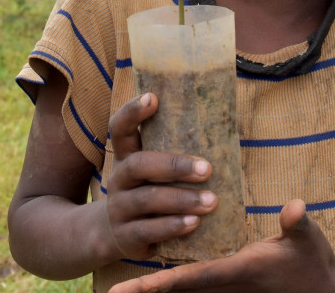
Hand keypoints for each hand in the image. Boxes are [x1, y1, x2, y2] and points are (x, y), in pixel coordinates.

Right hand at [101, 93, 219, 261]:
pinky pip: (148, 230)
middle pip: (139, 165)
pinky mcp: (126, 236)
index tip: (152, 97)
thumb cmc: (146, 192)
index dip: (132, 112)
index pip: (120, 128)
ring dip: (182, 200)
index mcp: (126, 157)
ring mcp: (119, 208)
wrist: (112, 235)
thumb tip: (222, 130)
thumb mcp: (151, 172)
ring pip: (147, 200)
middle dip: (175, 166)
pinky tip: (194, 223)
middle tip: (208, 169)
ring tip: (211, 201)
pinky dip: (172, 226)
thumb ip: (173, 153)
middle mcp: (119, 179)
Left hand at [108, 200, 334, 292]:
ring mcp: (228, 290)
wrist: (326, 291)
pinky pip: (196, 290)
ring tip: (122, 291)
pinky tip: (156, 285)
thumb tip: (295, 208)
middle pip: (177, 291)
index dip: (158, 283)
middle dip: (145, 292)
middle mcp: (227, 285)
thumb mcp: (310, 239)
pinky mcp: (232, 287)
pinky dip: (175, 290)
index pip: (191, 277)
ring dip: (155, 292)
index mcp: (239, 270)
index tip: (127, 288)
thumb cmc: (315, 262)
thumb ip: (299, 224)